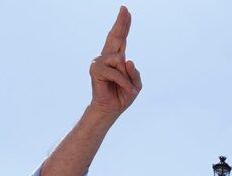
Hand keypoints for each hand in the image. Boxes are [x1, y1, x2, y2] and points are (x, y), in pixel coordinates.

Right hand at [88, 6, 141, 120]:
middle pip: (115, 37)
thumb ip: (134, 73)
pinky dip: (124, 82)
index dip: (124, 25)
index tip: (126, 11)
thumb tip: (127, 59)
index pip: (121, 38)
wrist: (110, 110)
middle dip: (121, 23)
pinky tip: (126, 90)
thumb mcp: (135, 85)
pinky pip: (116, 72)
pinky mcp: (96, 70)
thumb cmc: (122, 95)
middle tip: (125, 8)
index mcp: (117, 58)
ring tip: (128, 88)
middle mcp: (107, 57)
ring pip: (120, 60)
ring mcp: (100, 62)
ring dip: (127, 78)